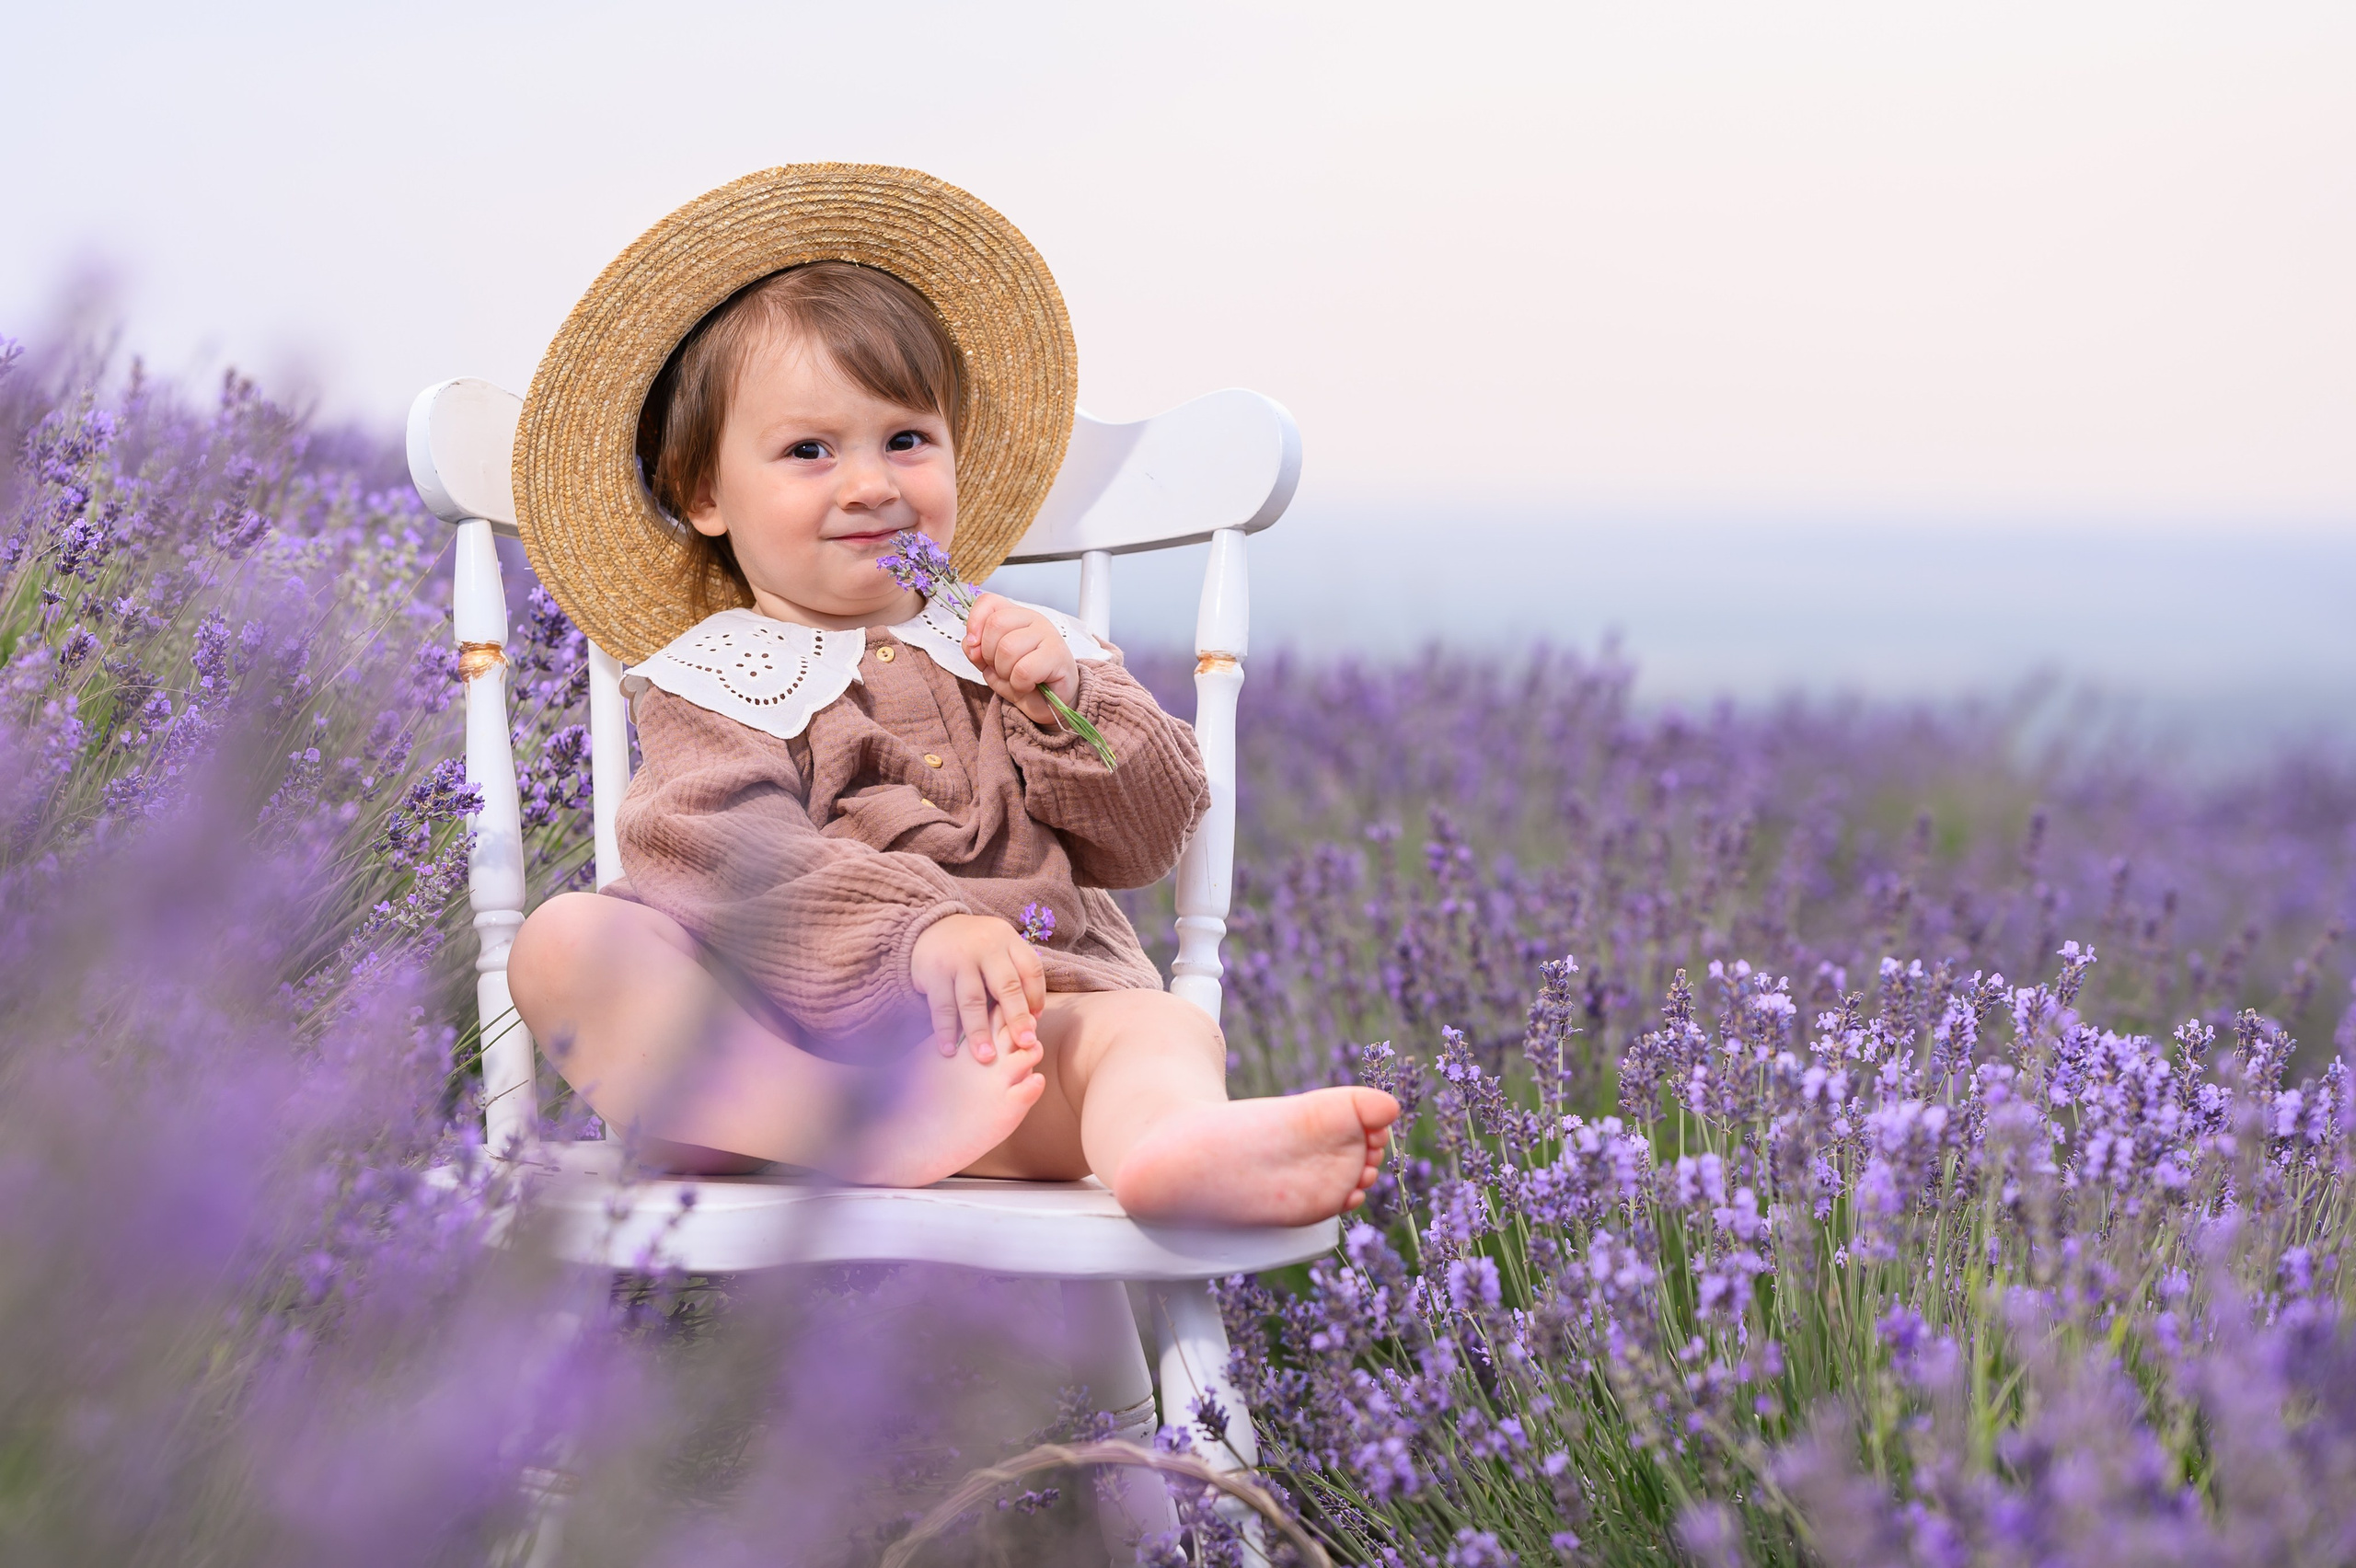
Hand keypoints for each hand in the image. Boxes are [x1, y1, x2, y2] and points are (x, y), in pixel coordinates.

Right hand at [910, 913, 1045, 1062]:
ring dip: (979, 1032)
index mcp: (1007, 939)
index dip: (1037, 997)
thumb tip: (1035, 1016)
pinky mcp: (933, 971)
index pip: (1030, 969)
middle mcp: (985, 946)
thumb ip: (1017, 974)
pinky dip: (945, 1030)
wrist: (927, 928)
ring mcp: (957, 959)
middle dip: (1017, 1018)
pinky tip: (949, 1050)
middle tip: (1025, 1044)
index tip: (1036, 1023)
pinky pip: (942, 1006)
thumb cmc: (974, 949)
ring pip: (973, 1000)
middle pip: (1006, 985)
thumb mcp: (998, 948)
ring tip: (986, 1057)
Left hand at [963, 594, 1077, 727]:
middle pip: (995, 624)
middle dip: (988, 655)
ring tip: (1017, 679)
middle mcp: (1033, 619)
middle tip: (1002, 669)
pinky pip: (1023, 670)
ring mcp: (1048, 634)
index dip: (974, 622)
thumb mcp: (992, 665)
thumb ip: (976, 651)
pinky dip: (1020, 684)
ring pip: (1007, 648)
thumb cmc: (1024, 680)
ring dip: (1005, 672)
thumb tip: (972, 644)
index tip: (974, 645)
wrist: (1054, 703)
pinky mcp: (1058, 654)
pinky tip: (1029, 685)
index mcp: (1015, 616)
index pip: (988, 602)